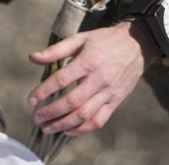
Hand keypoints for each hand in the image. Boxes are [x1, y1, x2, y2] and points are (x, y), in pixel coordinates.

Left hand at [28, 21, 156, 135]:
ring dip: (64, 124)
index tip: (31, 100)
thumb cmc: (104, 40)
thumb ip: (56, 50)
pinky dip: (83, 129)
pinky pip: (99, 120)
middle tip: (37, 118)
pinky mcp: (116, 101)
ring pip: (84, 114)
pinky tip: (69, 131)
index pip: (61, 80)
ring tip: (48, 128)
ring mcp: (108, 92)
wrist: (137, 44)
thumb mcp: (80, 38)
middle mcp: (98, 79)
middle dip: (51, 112)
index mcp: (88, 61)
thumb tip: (33, 58)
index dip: (44, 91)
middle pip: (72, 101)